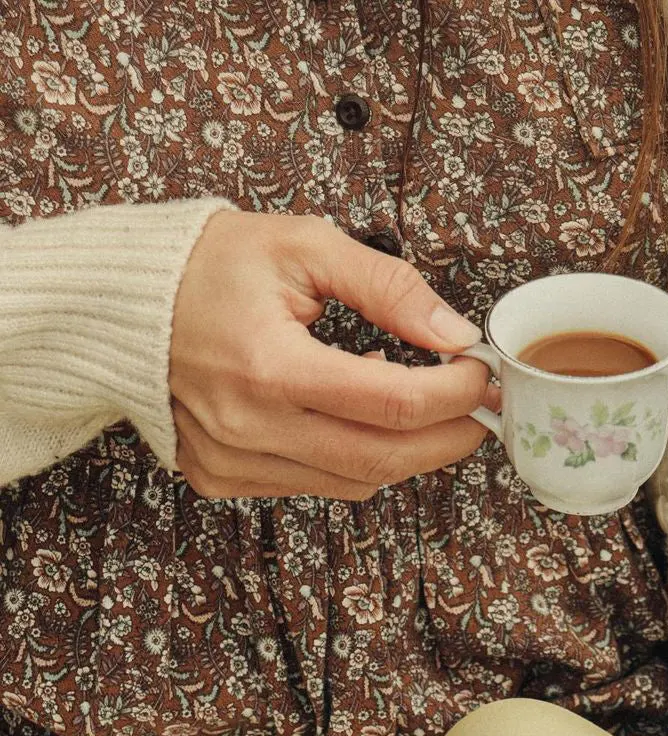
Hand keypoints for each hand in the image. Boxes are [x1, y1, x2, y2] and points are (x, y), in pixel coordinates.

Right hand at [170, 210, 495, 498]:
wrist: (118, 304)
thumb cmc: (207, 267)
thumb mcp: (303, 246)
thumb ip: (388, 288)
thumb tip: (454, 332)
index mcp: (267, 366)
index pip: (392, 402)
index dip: (454, 393)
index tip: (478, 372)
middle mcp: (248, 427)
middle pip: (383, 458)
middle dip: (448, 438)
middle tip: (476, 409)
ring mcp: (233, 461)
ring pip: (356, 481)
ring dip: (407, 451)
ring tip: (419, 404)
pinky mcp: (224, 476)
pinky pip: (318, 485)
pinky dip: (357, 459)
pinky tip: (357, 416)